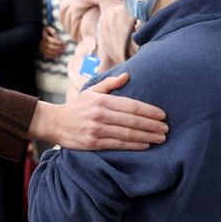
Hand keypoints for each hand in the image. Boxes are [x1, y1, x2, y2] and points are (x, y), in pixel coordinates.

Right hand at [28, 73, 168, 149]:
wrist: (55, 123)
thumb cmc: (76, 107)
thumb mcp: (91, 91)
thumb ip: (110, 84)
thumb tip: (127, 75)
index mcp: (101, 101)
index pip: (131, 105)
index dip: (148, 110)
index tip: (162, 114)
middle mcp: (100, 115)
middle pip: (132, 120)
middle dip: (152, 125)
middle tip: (166, 128)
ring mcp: (97, 130)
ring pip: (127, 134)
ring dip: (147, 136)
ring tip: (161, 138)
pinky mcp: (93, 143)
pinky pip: (118, 145)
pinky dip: (133, 145)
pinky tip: (145, 145)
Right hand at [39, 26, 65, 58]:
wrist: (44, 35)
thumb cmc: (49, 31)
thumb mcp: (50, 28)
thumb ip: (53, 32)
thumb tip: (56, 38)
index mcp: (43, 36)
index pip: (50, 40)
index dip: (57, 42)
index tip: (63, 43)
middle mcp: (42, 43)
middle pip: (50, 46)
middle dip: (58, 47)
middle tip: (65, 47)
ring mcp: (42, 48)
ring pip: (49, 51)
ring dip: (57, 52)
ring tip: (63, 51)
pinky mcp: (43, 51)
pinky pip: (48, 55)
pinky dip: (53, 55)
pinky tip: (59, 55)